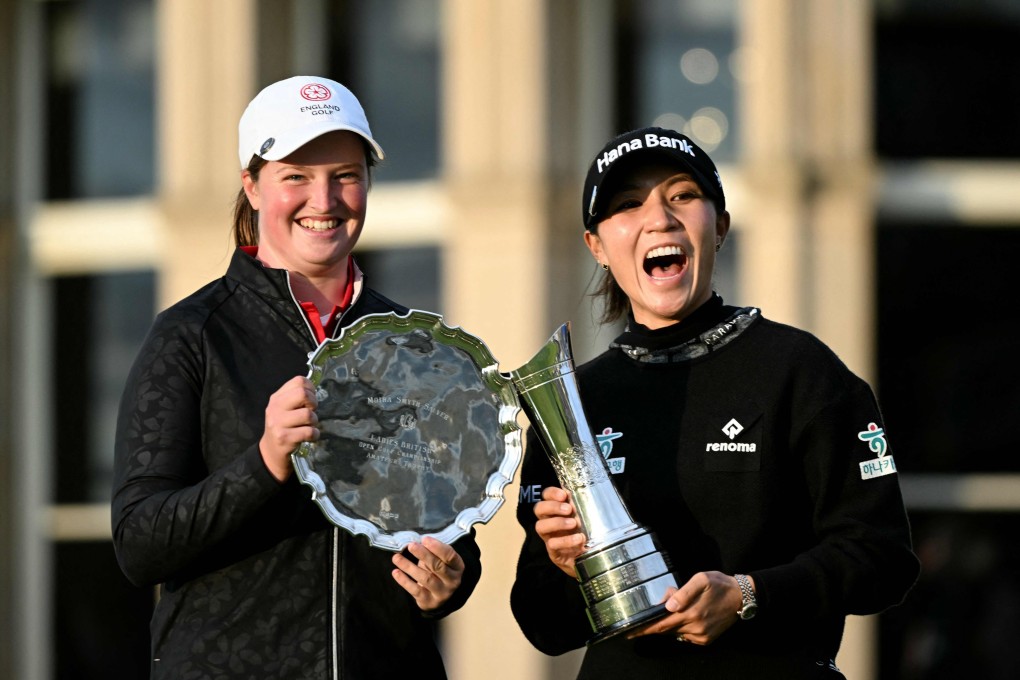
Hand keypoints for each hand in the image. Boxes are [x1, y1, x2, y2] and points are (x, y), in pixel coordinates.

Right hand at [259, 376, 318, 481]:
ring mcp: (278, 423)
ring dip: (314, 421)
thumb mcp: (284, 408)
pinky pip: (309, 432)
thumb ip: (296, 398)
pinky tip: (310, 436)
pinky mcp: (284, 438)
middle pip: (303, 394)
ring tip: (309, 426)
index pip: (299, 381)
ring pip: (308, 414)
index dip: (310, 389)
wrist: (271, 451)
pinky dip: (314, 434)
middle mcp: (275, 408)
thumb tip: (314, 390)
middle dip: (313, 403)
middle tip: (311, 412)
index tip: (310, 400)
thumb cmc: (283, 426)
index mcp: (277, 397)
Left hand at [392, 536, 465, 610]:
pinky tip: (396, 572)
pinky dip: (404, 581)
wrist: (440, 596)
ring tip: (396, 557)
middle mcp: (452, 581)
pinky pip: (415, 590)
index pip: (450, 556)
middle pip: (438, 567)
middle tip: (411, 546)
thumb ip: (433, 552)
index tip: (424, 539)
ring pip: (426, 578)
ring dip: (409, 567)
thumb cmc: (438, 571)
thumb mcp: (441, 560)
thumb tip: (417, 542)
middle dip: (424, 555)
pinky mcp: (428, 601)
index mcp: (457, 567)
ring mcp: (441, 593)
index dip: (437, 547)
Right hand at [533, 486, 586, 578]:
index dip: (551, 493)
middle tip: (568, 509)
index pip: (546, 496)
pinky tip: (579, 539)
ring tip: (573, 523)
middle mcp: (549, 522)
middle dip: (552, 506)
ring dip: (557, 522)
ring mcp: (549, 538)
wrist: (592, 560)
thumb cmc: (589, 535)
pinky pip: (552, 544)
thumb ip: (584, 507)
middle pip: (539, 509)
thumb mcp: (588, 518)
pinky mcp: (553, 552)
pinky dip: (566, 540)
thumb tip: (587, 494)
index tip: (564, 494)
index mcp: (557, 511)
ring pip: (540, 526)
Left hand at [628, 571, 746, 644]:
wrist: (742, 597)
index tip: (629, 633)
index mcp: (691, 613)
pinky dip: (679, 628)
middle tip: (637, 625)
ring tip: (671, 610)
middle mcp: (695, 628)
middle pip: (666, 630)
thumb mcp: (701, 580)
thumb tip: (668, 605)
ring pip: (675, 633)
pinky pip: (686, 636)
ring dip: (668, 625)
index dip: (644, 630)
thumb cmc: (719, 584)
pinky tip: (682, 616)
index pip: (661, 625)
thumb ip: (683, 592)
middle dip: (652, 628)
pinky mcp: (706, 639)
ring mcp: (701, 636)